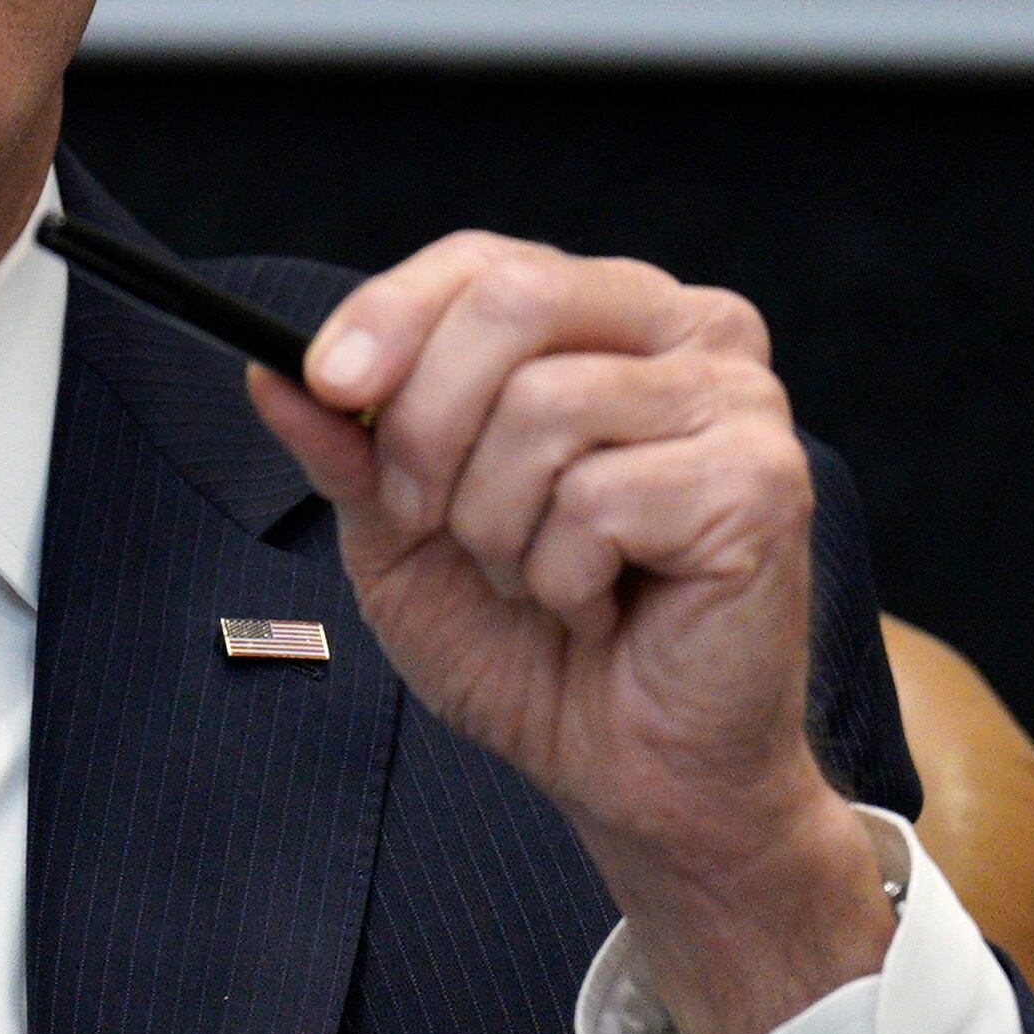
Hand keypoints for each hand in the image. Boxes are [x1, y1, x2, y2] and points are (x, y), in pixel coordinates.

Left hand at [245, 232, 890, 1033]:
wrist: (629, 773)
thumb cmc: (531, 646)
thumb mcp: (402, 536)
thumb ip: (349, 448)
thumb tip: (270, 373)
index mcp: (609, 319)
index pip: (487, 261)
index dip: (391, 313)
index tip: (328, 385)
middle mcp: (691, 333)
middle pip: (514, 304)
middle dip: (429, 428)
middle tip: (429, 524)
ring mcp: (739, 403)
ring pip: (546, 407)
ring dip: (498, 526)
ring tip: (537, 581)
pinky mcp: (763, 482)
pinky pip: (600, 498)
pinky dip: (563, 575)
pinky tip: (601, 611)